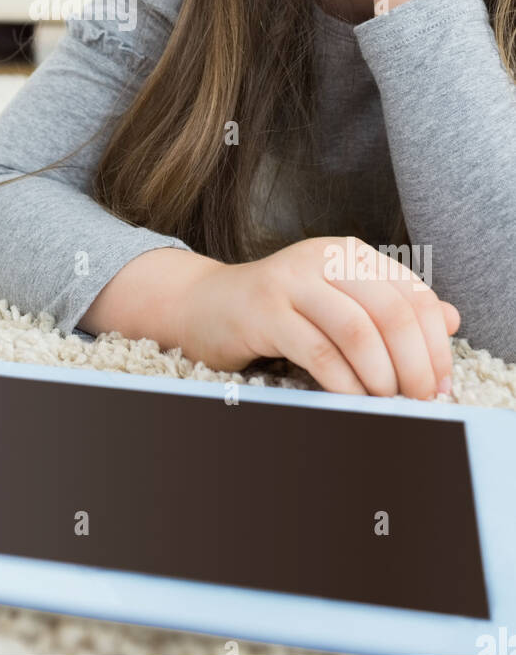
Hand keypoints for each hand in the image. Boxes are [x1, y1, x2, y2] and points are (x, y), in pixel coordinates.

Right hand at [180, 236, 458, 399]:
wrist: (202, 306)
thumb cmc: (278, 311)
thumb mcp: (339, 301)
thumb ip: (391, 307)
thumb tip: (451, 319)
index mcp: (348, 253)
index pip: (412, 293)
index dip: (435, 343)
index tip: (440, 384)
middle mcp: (322, 257)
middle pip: (391, 310)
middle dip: (414, 363)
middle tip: (418, 399)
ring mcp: (290, 280)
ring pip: (358, 330)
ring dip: (382, 376)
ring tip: (385, 401)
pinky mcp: (263, 311)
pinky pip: (318, 351)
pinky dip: (344, 383)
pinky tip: (352, 400)